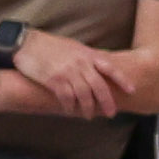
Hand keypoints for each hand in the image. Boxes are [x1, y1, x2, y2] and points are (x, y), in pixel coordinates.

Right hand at [0, 31, 123, 118]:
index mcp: (87, 54)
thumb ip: (86, 56)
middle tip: (111, 113)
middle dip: (106, 102)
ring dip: (87, 108)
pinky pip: (67, 98)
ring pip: (84, 95)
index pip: (110, 68)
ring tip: (88, 116)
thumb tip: (99, 65)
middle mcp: (80, 63)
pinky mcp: (54, 80)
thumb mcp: (72, 46)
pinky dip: (70, 107)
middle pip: (99, 86)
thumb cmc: (48, 45)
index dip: (122, 80)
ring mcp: (67, 72)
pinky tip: (70, 110)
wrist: (27, 43)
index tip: (132, 90)